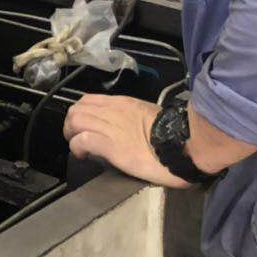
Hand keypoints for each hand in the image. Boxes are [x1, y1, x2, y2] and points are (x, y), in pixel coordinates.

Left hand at [63, 94, 191, 188]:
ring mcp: (111, 127)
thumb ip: (131, 118)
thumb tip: (123, 128)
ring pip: (75, 121)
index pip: (89, 100)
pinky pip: (82, 140)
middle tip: (77, 138)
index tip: (84, 127)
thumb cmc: (174, 134)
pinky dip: (77, 148)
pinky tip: (83, 156)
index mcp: (123, 104)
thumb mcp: (148, 117)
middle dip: (71, 124)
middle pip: (76, 109)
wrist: (185, 144)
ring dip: (71, 135)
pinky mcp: (111, 146)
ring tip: (79, 148)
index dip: (81, 113)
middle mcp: (113, 112)